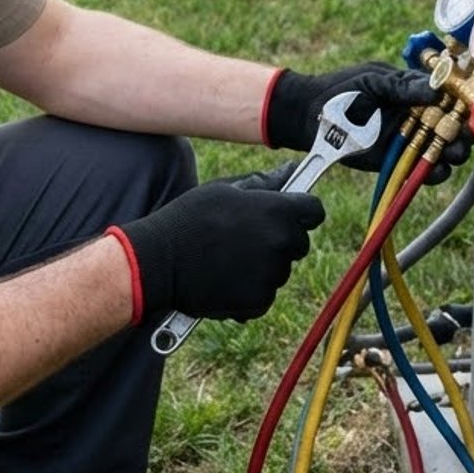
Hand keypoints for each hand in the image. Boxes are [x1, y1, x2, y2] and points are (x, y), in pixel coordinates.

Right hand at [114, 164, 323, 322]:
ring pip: (281, 269)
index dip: (302, 210)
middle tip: (246, 236)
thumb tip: (291, 171)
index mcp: (277, 211)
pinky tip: (225, 277)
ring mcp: (272, 275)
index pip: (314, 210)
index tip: (289, 213)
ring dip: (264, 264)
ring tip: (228, 257)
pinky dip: (251, 289)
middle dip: (280, 239)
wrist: (159, 262)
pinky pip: (266, 293)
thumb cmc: (189, 219)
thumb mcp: (225, 189)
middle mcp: (280, 243)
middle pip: (299, 242)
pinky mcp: (259, 302)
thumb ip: (263, 182)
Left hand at [264, 62, 468, 181]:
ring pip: (442, 150)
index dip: (466, 103)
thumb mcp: (374, 80)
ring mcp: (408, 140)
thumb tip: (435, 90)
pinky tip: (436, 168)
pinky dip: (433, 172)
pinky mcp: (397, 161)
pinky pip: (422, 170)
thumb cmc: (341, 90)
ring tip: (453, 152)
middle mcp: (418, 116)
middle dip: (465, 132)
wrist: (310, 115)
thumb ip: (402, 86)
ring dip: (453, 153)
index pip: (450, 98)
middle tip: (467, 136)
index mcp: (415, 91)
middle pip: (454, 127)